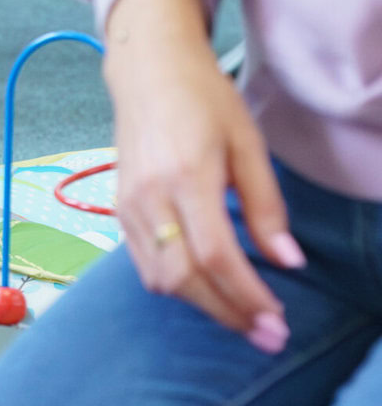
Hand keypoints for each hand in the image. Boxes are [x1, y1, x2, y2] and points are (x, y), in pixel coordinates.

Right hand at [104, 0, 303, 353]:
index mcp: (186, 176)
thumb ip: (266, 206)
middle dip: (226, 314)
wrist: (146, 70)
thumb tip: (287, 261)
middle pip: (183, 278)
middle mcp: (149, 196)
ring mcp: (127, 203)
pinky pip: (144, 263)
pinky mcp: (119, 207)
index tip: (277, 320)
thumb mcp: (248, 145)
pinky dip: (176, 284)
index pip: (216, 256)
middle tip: (266, 335)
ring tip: (241, 314)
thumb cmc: (203, 99)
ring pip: (159, 278)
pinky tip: (206, 285)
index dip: (247, 296)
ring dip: (202, 304)